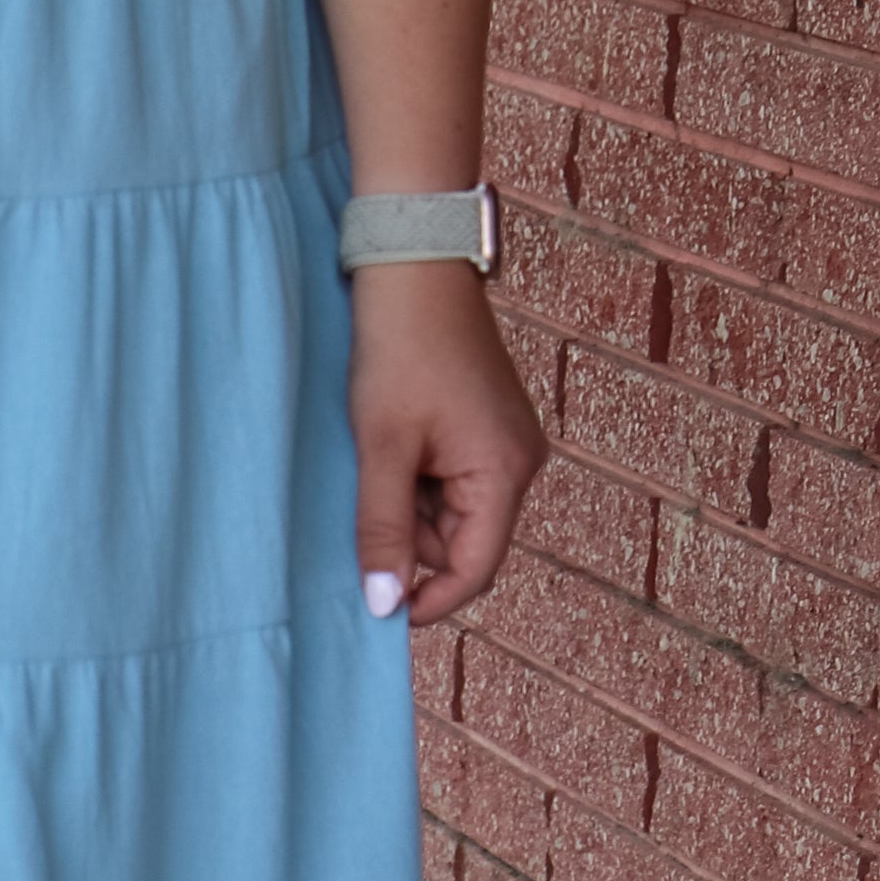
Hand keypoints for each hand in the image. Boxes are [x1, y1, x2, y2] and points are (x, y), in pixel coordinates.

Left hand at [346, 259, 547, 628]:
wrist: (413, 266)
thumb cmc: (399, 350)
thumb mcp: (382, 447)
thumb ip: (383, 529)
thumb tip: (384, 606)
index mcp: (505, 472)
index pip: (475, 569)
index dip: (429, 600)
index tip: (379, 614)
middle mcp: (518, 462)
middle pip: (463, 542)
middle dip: (410, 542)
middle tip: (361, 509)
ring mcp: (504, 443)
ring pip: (451, 513)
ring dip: (408, 508)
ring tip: (374, 460)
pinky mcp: (484, 426)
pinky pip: (451, 480)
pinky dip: (415, 481)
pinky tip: (388, 448)